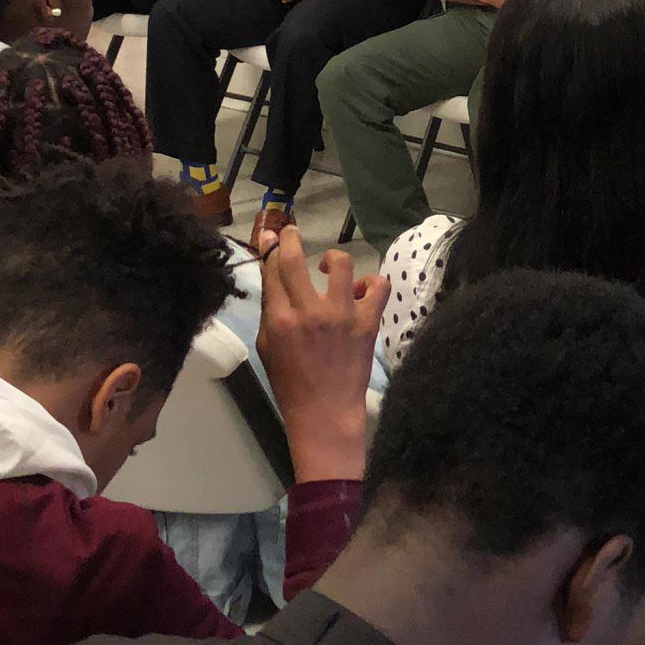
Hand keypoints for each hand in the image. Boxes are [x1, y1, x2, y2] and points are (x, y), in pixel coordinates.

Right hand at [256, 226, 387, 481]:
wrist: (324, 413)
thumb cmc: (290, 382)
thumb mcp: (267, 346)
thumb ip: (270, 310)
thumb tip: (273, 275)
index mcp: (279, 319)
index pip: (273, 269)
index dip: (271, 246)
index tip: (272, 234)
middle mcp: (308, 312)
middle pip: (296, 257)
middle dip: (291, 237)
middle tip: (292, 231)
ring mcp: (340, 315)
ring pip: (340, 263)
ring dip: (334, 260)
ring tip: (331, 268)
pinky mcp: (367, 323)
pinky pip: (378, 286)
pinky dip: (371, 284)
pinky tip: (361, 293)